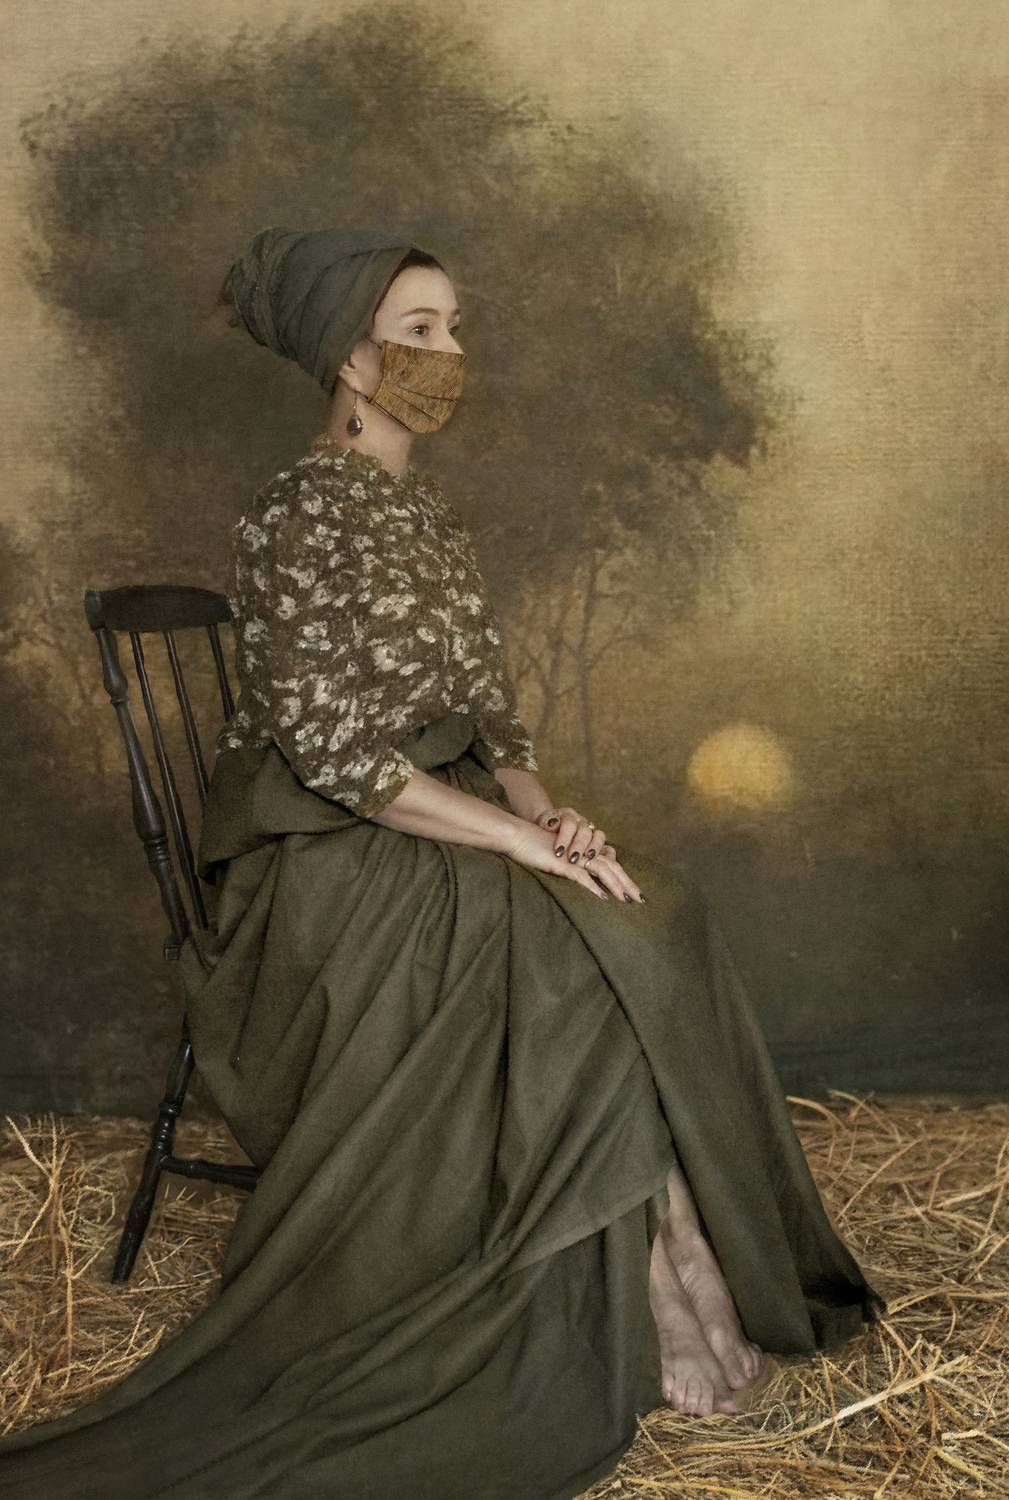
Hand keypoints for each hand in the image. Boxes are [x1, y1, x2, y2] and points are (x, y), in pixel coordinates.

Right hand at [504, 815, 646, 903]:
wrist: (519, 837)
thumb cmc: (537, 849)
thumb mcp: (559, 860)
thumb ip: (574, 868)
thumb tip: (588, 885)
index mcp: (585, 853)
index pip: (611, 865)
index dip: (624, 878)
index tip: (636, 894)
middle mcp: (583, 853)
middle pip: (613, 868)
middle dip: (628, 884)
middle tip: (642, 900)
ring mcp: (574, 858)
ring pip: (602, 871)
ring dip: (616, 886)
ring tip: (627, 900)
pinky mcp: (562, 863)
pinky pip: (581, 876)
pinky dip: (593, 887)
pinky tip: (603, 898)